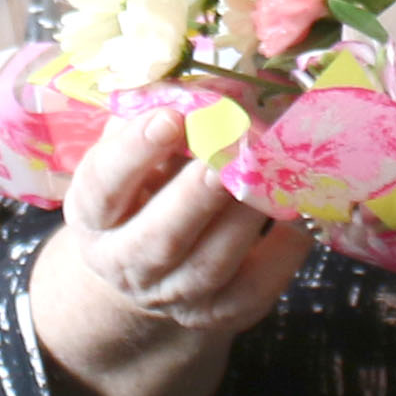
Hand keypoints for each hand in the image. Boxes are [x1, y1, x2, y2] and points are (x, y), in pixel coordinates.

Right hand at [58, 109, 314, 343]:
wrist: (149, 269)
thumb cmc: (147, 186)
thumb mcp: (139, 149)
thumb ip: (167, 113)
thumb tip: (226, 82)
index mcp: (95, 212)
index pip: (104, 186)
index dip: (134, 152)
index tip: (170, 117)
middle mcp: (126, 261)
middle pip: (159, 237)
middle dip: (198, 193)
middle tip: (234, 148)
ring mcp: (174, 294)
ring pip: (211, 264)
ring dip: (246, 214)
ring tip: (273, 171)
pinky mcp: (222, 313)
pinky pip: (256, 287)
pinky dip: (284, 250)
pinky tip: (301, 212)